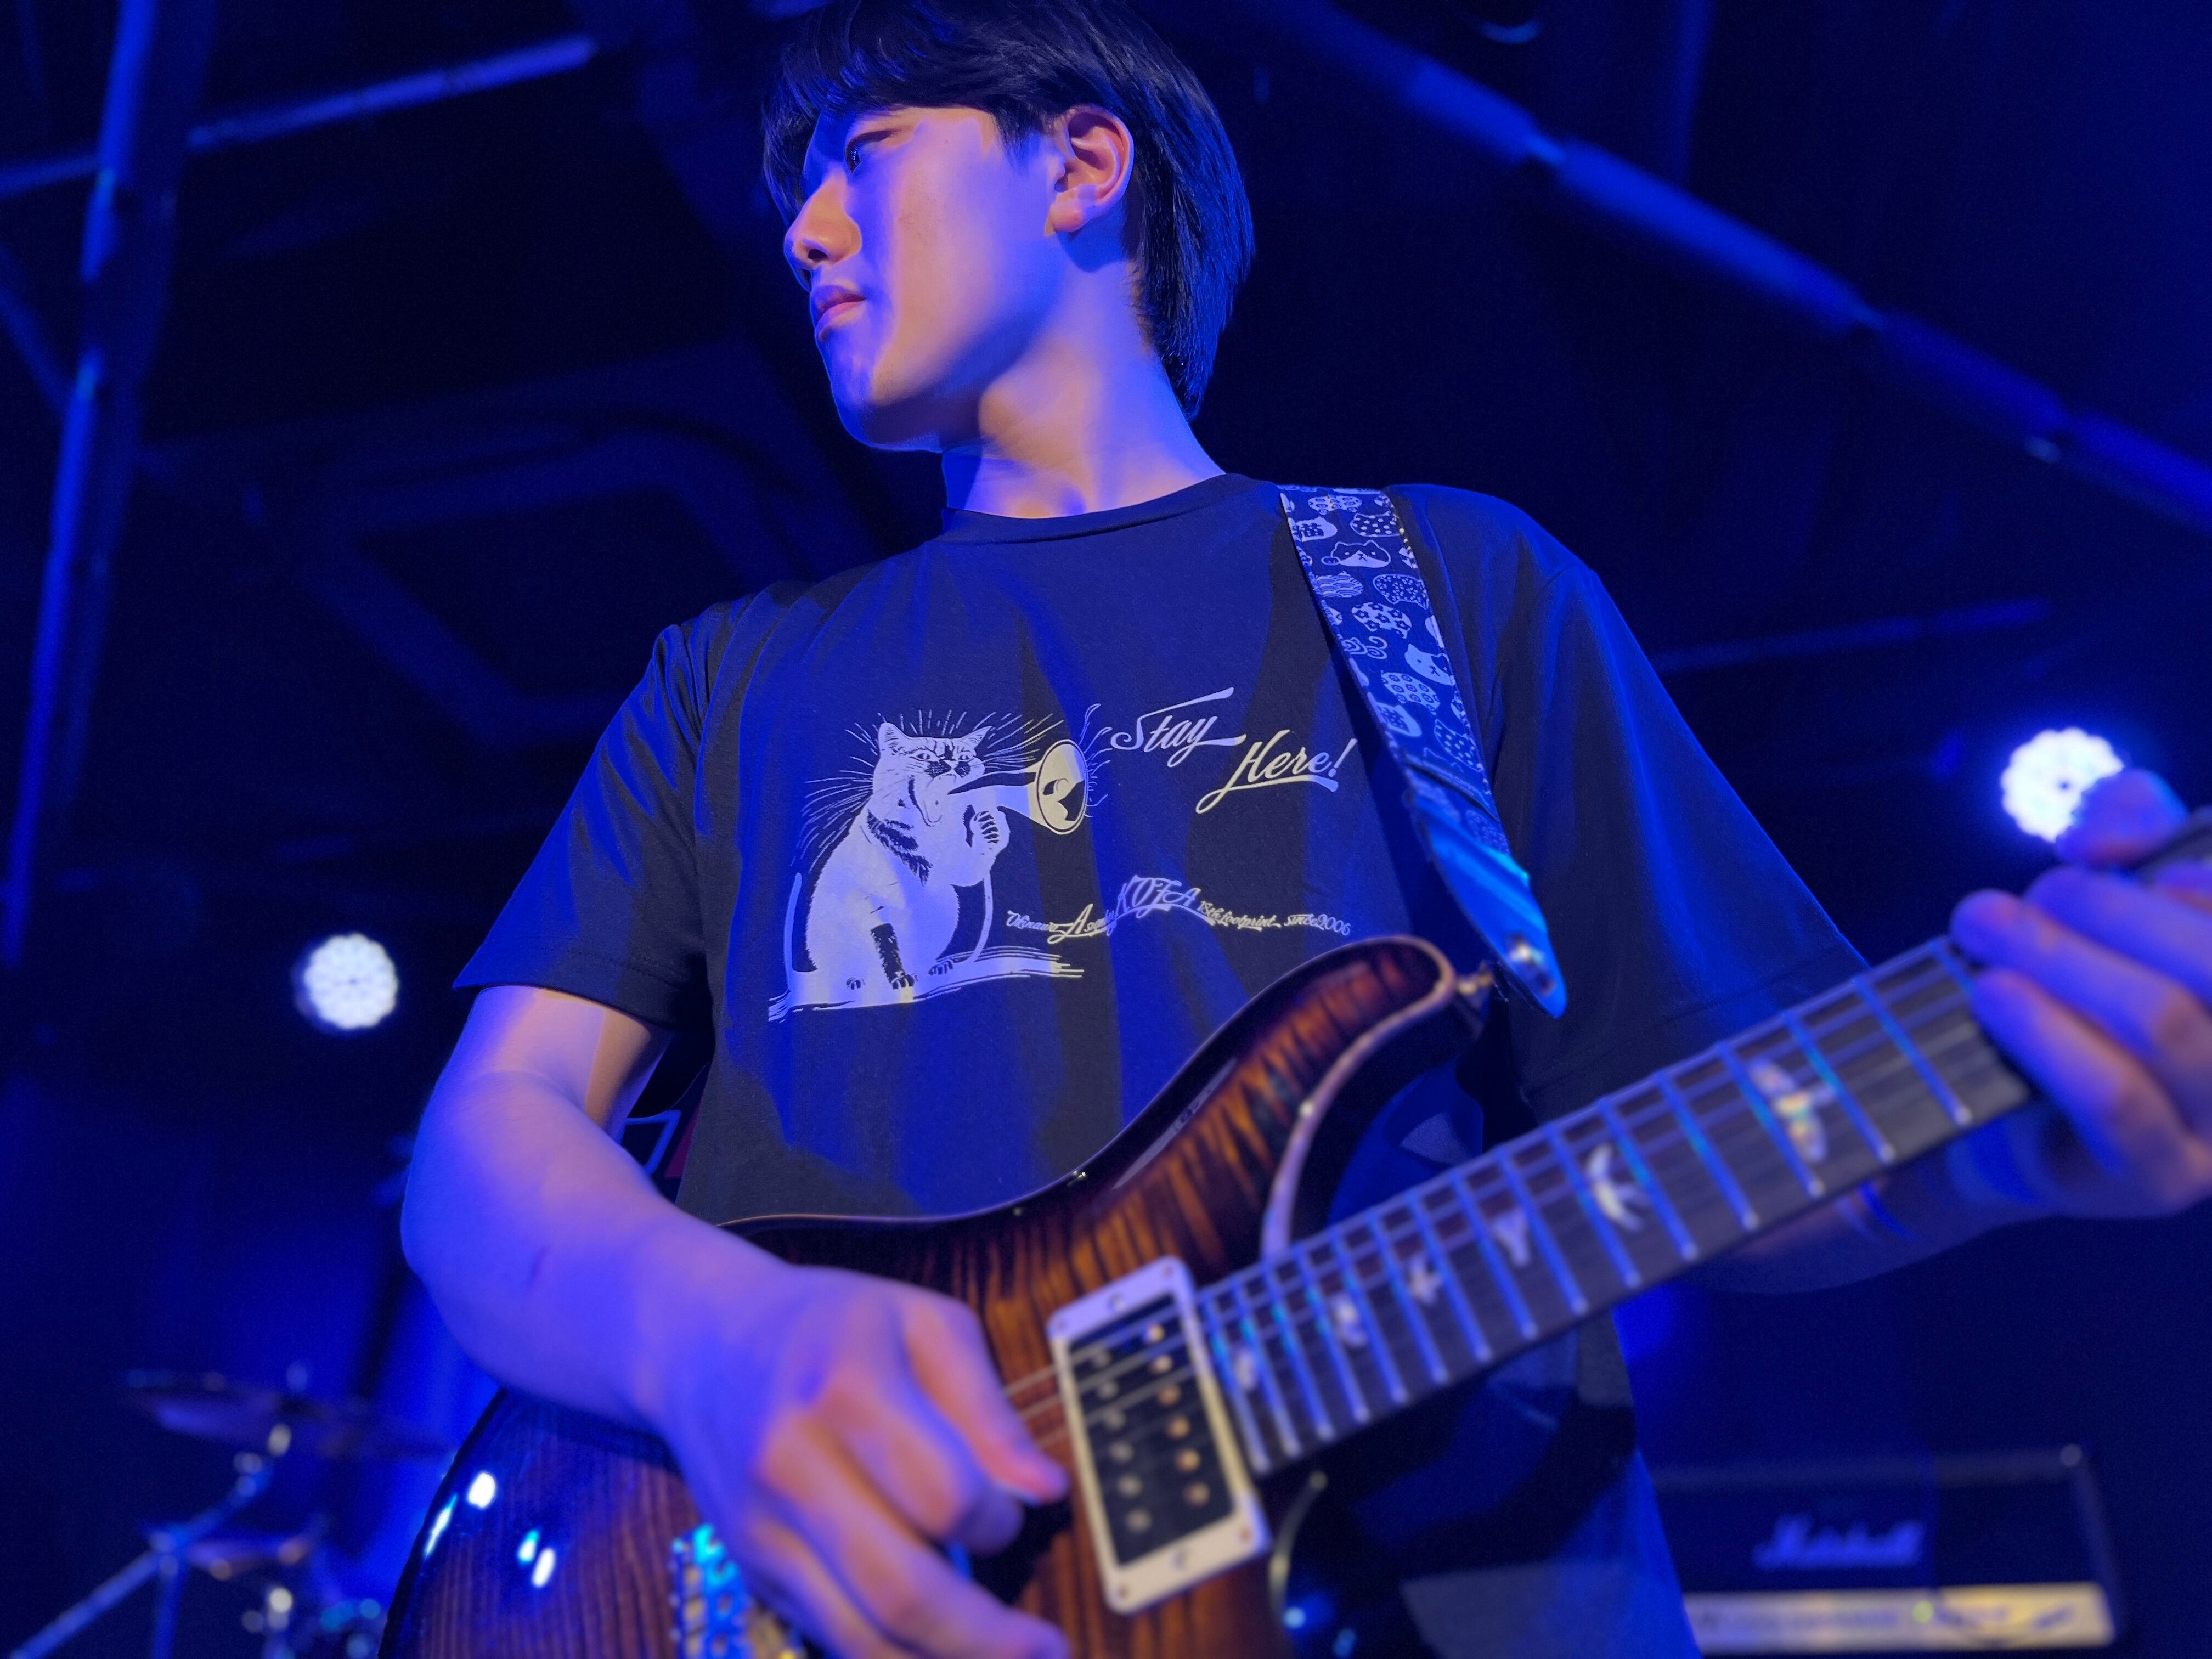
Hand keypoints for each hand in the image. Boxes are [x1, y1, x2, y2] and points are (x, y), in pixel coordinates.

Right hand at [650, 1255, 1069, 1658]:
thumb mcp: (922, 1324)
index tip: (1013, 1513)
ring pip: (860, 1636)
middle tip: (1049, 1651)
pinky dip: (889, 1658)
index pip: (943, 1494)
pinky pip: (828, 1636)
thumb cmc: (831, 1325)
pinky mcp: (751, 1568)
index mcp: (844, 1387)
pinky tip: (937, 1653)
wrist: (703, 1342)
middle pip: (900, 1588)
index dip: (998, 1520)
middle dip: (986, 1637)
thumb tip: (1046, 1490)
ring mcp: (761, 1527)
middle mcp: (790, 1464)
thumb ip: (987, 1407)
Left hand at [1949, 769, 2211, 1216]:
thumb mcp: (2095, 888)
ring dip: (2058, 956)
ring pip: (2162, 1021)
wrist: (1977, 1105)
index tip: (2119, 860)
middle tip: (2026, 895)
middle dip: (2109, 908)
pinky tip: (1992, 993)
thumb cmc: (2055, 982)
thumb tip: (2110, 833)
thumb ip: (2126, 825)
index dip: (2204, 877)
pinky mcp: (2161, 1180)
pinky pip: (2119, 1102)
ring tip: (1980, 924)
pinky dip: (2049, 1035)